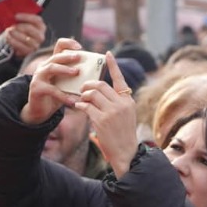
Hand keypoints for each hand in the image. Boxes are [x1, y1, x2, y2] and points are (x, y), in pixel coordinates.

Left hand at [0, 13, 46, 59]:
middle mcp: (40, 36)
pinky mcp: (29, 51)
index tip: (16, 16)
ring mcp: (36, 44)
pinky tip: (8, 38)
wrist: (19, 44)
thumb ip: (19, 19)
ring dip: (16, 34)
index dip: (26, 17)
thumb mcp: (22, 23)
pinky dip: (13, 41)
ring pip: (26, 39)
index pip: (37, 20)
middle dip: (20, 27)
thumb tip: (11, 16)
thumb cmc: (21, 31)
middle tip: (11, 26)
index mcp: (41, 26)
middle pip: (31, 29)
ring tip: (9, 32)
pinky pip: (22, 46)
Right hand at [19, 38, 88, 125]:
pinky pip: (51, 90)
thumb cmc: (56, 95)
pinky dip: (63, 95)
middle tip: (79, 57)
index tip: (80, 47)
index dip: (68, 43)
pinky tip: (72, 100)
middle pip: (55, 56)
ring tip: (76, 72)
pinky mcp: (37, 88)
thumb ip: (77, 78)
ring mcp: (38, 77)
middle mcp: (43, 67)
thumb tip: (99, 74)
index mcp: (52, 62)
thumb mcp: (66, 84)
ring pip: (51, 68)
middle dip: (68, 56)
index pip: (59, 46)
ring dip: (64, 69)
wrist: (40, 110)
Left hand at [73, 52, 137, 175]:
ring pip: (91, 93)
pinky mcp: (101, 120)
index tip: (107, 53)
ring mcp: (112, 111)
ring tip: (81, 100)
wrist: (125, 153)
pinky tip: (78, 107)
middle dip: (88, 85)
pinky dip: (79, 105)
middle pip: (100, 84)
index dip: (113, 65)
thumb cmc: (123, 134)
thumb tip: (99, 90)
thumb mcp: (125, 114)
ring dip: (83, 95)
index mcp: (128, 100)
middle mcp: (121, 103)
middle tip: (82, 90)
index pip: (120, 78)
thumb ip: (116, 101)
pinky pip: (85, 106)